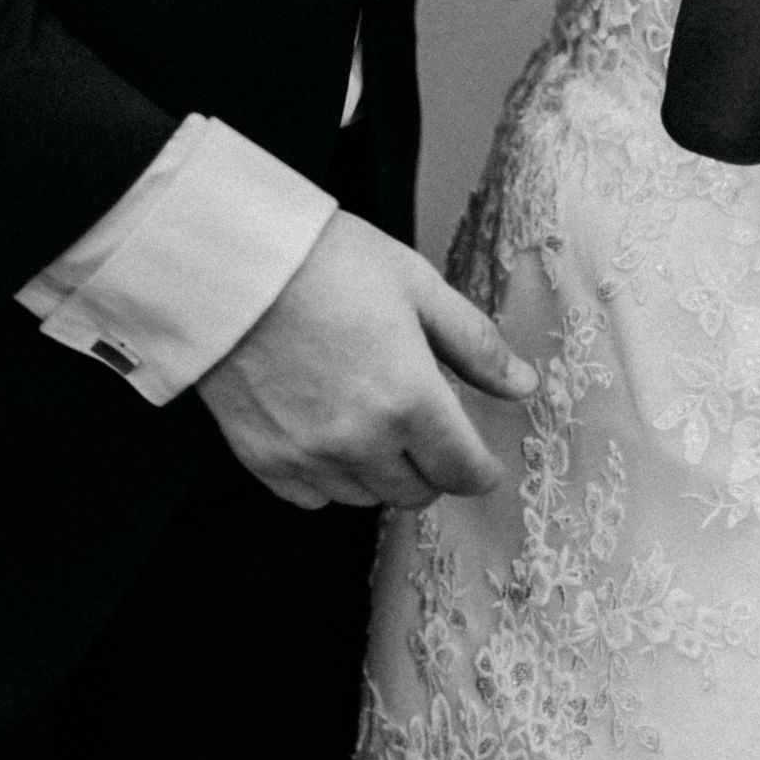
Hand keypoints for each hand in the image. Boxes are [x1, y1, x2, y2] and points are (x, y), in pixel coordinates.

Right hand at [195, 208, 536, 512]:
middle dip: (432, 467)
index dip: (481, 471)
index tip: (483, 464)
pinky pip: (313, 496)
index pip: (461, 470)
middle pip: (416, 491)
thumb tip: (523, 383)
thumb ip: (476, 344)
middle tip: (426, 427)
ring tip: (374, 420)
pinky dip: (330, 476)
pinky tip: (330, 432)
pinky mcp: (265, 459)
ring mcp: (309, 455)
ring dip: (382, 472)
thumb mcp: (419, 287)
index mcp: (409, 398)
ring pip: (366, 496)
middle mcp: (361, 440)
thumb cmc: (329, 263)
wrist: (237, 263)